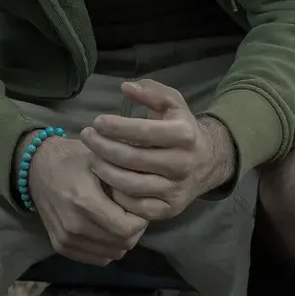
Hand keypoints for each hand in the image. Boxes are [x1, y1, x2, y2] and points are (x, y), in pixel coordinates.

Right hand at [23, 133, 148, 265]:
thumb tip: (148, 203)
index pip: (128, 229)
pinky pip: (97, 258)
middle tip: (130, 212)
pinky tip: (103, 228)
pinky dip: (106, 247)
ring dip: (120, 240)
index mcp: (84, 202)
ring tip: (116, 219)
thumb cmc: (73, 159)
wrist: (36, 167)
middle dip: (134, 230)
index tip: (138, 206)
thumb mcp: (102, 161)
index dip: (140, 220)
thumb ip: (124, 183)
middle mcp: (74, 226)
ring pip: (112, 254)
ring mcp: (65, 239)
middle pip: (123, 244)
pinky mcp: (61, 246)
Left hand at [80, 79, 233, 220]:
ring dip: (105, 171)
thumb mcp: (173, 103)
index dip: (117, 127)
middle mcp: (183, 164)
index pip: (145, 132)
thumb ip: (151, 92)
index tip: (97, 122)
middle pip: (133, 159)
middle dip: (103, 148)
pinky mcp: (170, 209)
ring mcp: (176, 189)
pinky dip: (118, 195)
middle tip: (86, 137)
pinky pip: (137, 207)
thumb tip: (125, 87)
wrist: (208, 163)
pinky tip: (107, 181)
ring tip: (92, 158)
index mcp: (185, 135)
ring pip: (131, 185)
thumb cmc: (181, 128)